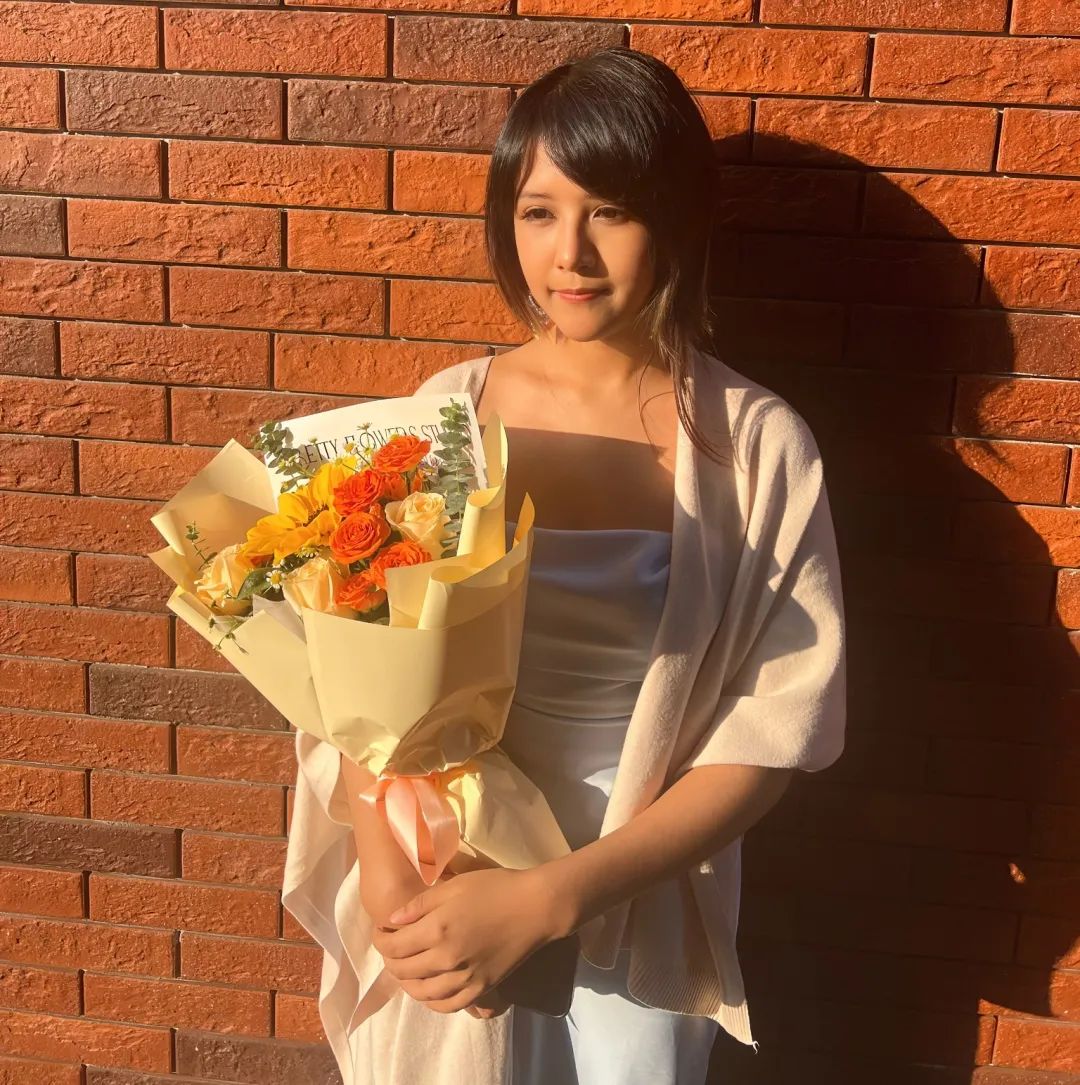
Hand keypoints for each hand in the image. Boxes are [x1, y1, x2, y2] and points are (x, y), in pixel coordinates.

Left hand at [371, 866, 557, 1014]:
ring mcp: (464, 979)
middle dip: (390, 960)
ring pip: (420, 993)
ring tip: (406, 968)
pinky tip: (428, 989)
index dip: (380, 941)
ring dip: (406, 982)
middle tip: (391, 947)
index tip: (381, 931)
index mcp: (436, 930)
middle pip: (403, 971)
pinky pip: (446, 1006)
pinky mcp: (480, 989)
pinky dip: (430, 1001)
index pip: (393, 947)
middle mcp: (446, 959)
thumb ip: (420, 905)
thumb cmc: (495, 888)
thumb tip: (393, 921)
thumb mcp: (454, 885)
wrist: (535, 907)